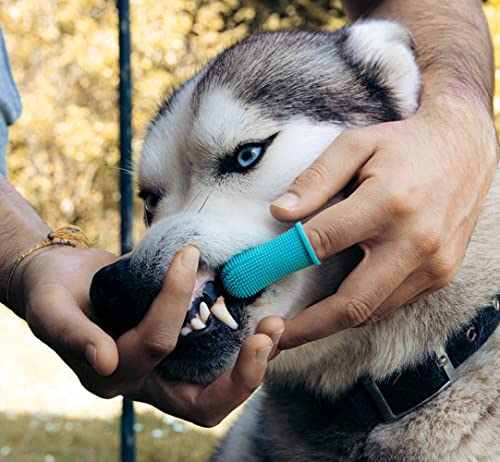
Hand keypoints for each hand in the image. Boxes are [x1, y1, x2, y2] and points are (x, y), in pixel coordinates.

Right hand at [15, 245, 282, 426]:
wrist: (62, 280)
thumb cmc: (51, 292)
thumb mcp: (50, 310)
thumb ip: (71, 335)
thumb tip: (107, 362)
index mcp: (114, 375)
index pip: (154, 344)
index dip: (173, 302)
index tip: (188, 254)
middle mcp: (147, 379)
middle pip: (202, 404)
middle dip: (240, 376)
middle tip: (267, 335)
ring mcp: (168, 366)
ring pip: (220, 386)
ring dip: (255, 362)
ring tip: (277, 325)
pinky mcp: (183, 348)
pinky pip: (221, 358)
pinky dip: (246, 344)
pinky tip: (265, 320)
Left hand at [271, 97, 497, 349]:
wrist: (466, 150)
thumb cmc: (404, 145)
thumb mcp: (356, 144)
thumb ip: (317, 178)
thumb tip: (280, 212)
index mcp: (389, 204)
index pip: (322, 242)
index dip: (282, 261)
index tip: (253, 276)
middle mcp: (415, 242)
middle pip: (353, 303)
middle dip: (308, 326)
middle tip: (275, 336)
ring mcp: (433, 265)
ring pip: (373, 312)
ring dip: (332, 323)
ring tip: (300, 326)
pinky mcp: (440, 275)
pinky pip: (392, 303)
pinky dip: (361, 309)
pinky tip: (338, 304)